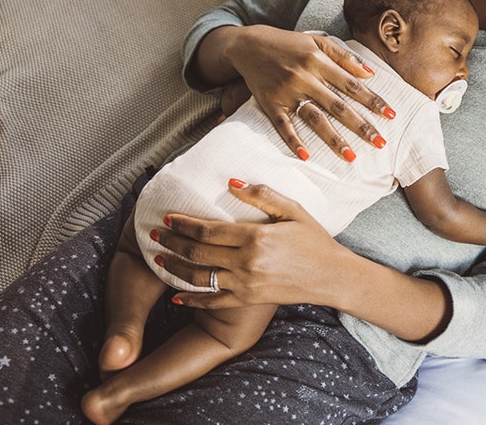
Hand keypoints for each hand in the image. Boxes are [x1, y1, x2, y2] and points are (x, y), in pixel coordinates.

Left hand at [154, 181, 351, 309]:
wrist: (331, 276)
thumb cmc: (315, 240)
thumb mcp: (294, 210)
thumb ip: (263, 195)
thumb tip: (231, 183)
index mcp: (256, 237)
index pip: (208, 231)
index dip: (184, 224)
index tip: (168, 217)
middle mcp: (247, 262)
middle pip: (197, 253)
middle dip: (171, 243)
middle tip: (154, 235)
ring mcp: (246, 284)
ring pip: (199, 277)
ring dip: (174, 269)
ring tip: (159, 261)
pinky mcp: (249, 299)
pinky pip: (214, 301)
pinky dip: (192, 300)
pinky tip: (176, 297)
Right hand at [220, 25, 395, 159]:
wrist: (248, 45)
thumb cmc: (289, 44)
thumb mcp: (318, 41)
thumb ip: (344, 57)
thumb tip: (370, 74)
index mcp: (319, 62)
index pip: (352, 85)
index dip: (373, 101)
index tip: (391, 116)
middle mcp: (304, 78)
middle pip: (337, 106)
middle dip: (360, 125)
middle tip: (380, 143)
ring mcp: (286, 92)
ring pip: (313, 118)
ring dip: (332, 139)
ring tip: (351, 156)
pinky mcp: (270, 104)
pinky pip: (283, 125)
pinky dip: (293, 141)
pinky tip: (306, 156)